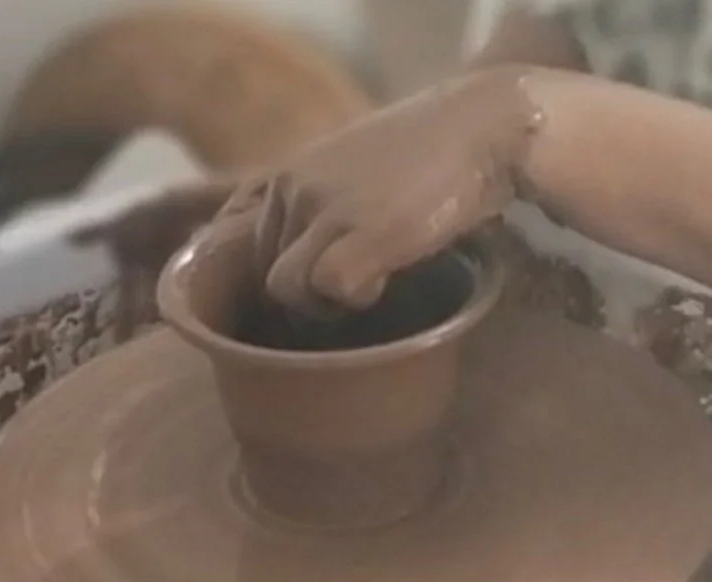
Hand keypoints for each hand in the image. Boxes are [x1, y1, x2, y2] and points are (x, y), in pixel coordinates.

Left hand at [215, 67, 537, 310]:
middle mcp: (293, 187)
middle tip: (351, 287)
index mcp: (286, 175)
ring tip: (370, 281)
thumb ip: (316, 211)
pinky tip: (385, 279)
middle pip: (268, 275)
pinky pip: (329, 288)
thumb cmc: (425, 159)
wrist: (484, 126)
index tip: (316, 284)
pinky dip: (354, 298)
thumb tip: (292, 278)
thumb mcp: (352, 175)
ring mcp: (323, 206)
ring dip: (324, 302)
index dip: (283, 277)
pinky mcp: (361, 230)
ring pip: (287, 288)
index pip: (250, 249)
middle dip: (305, 294)